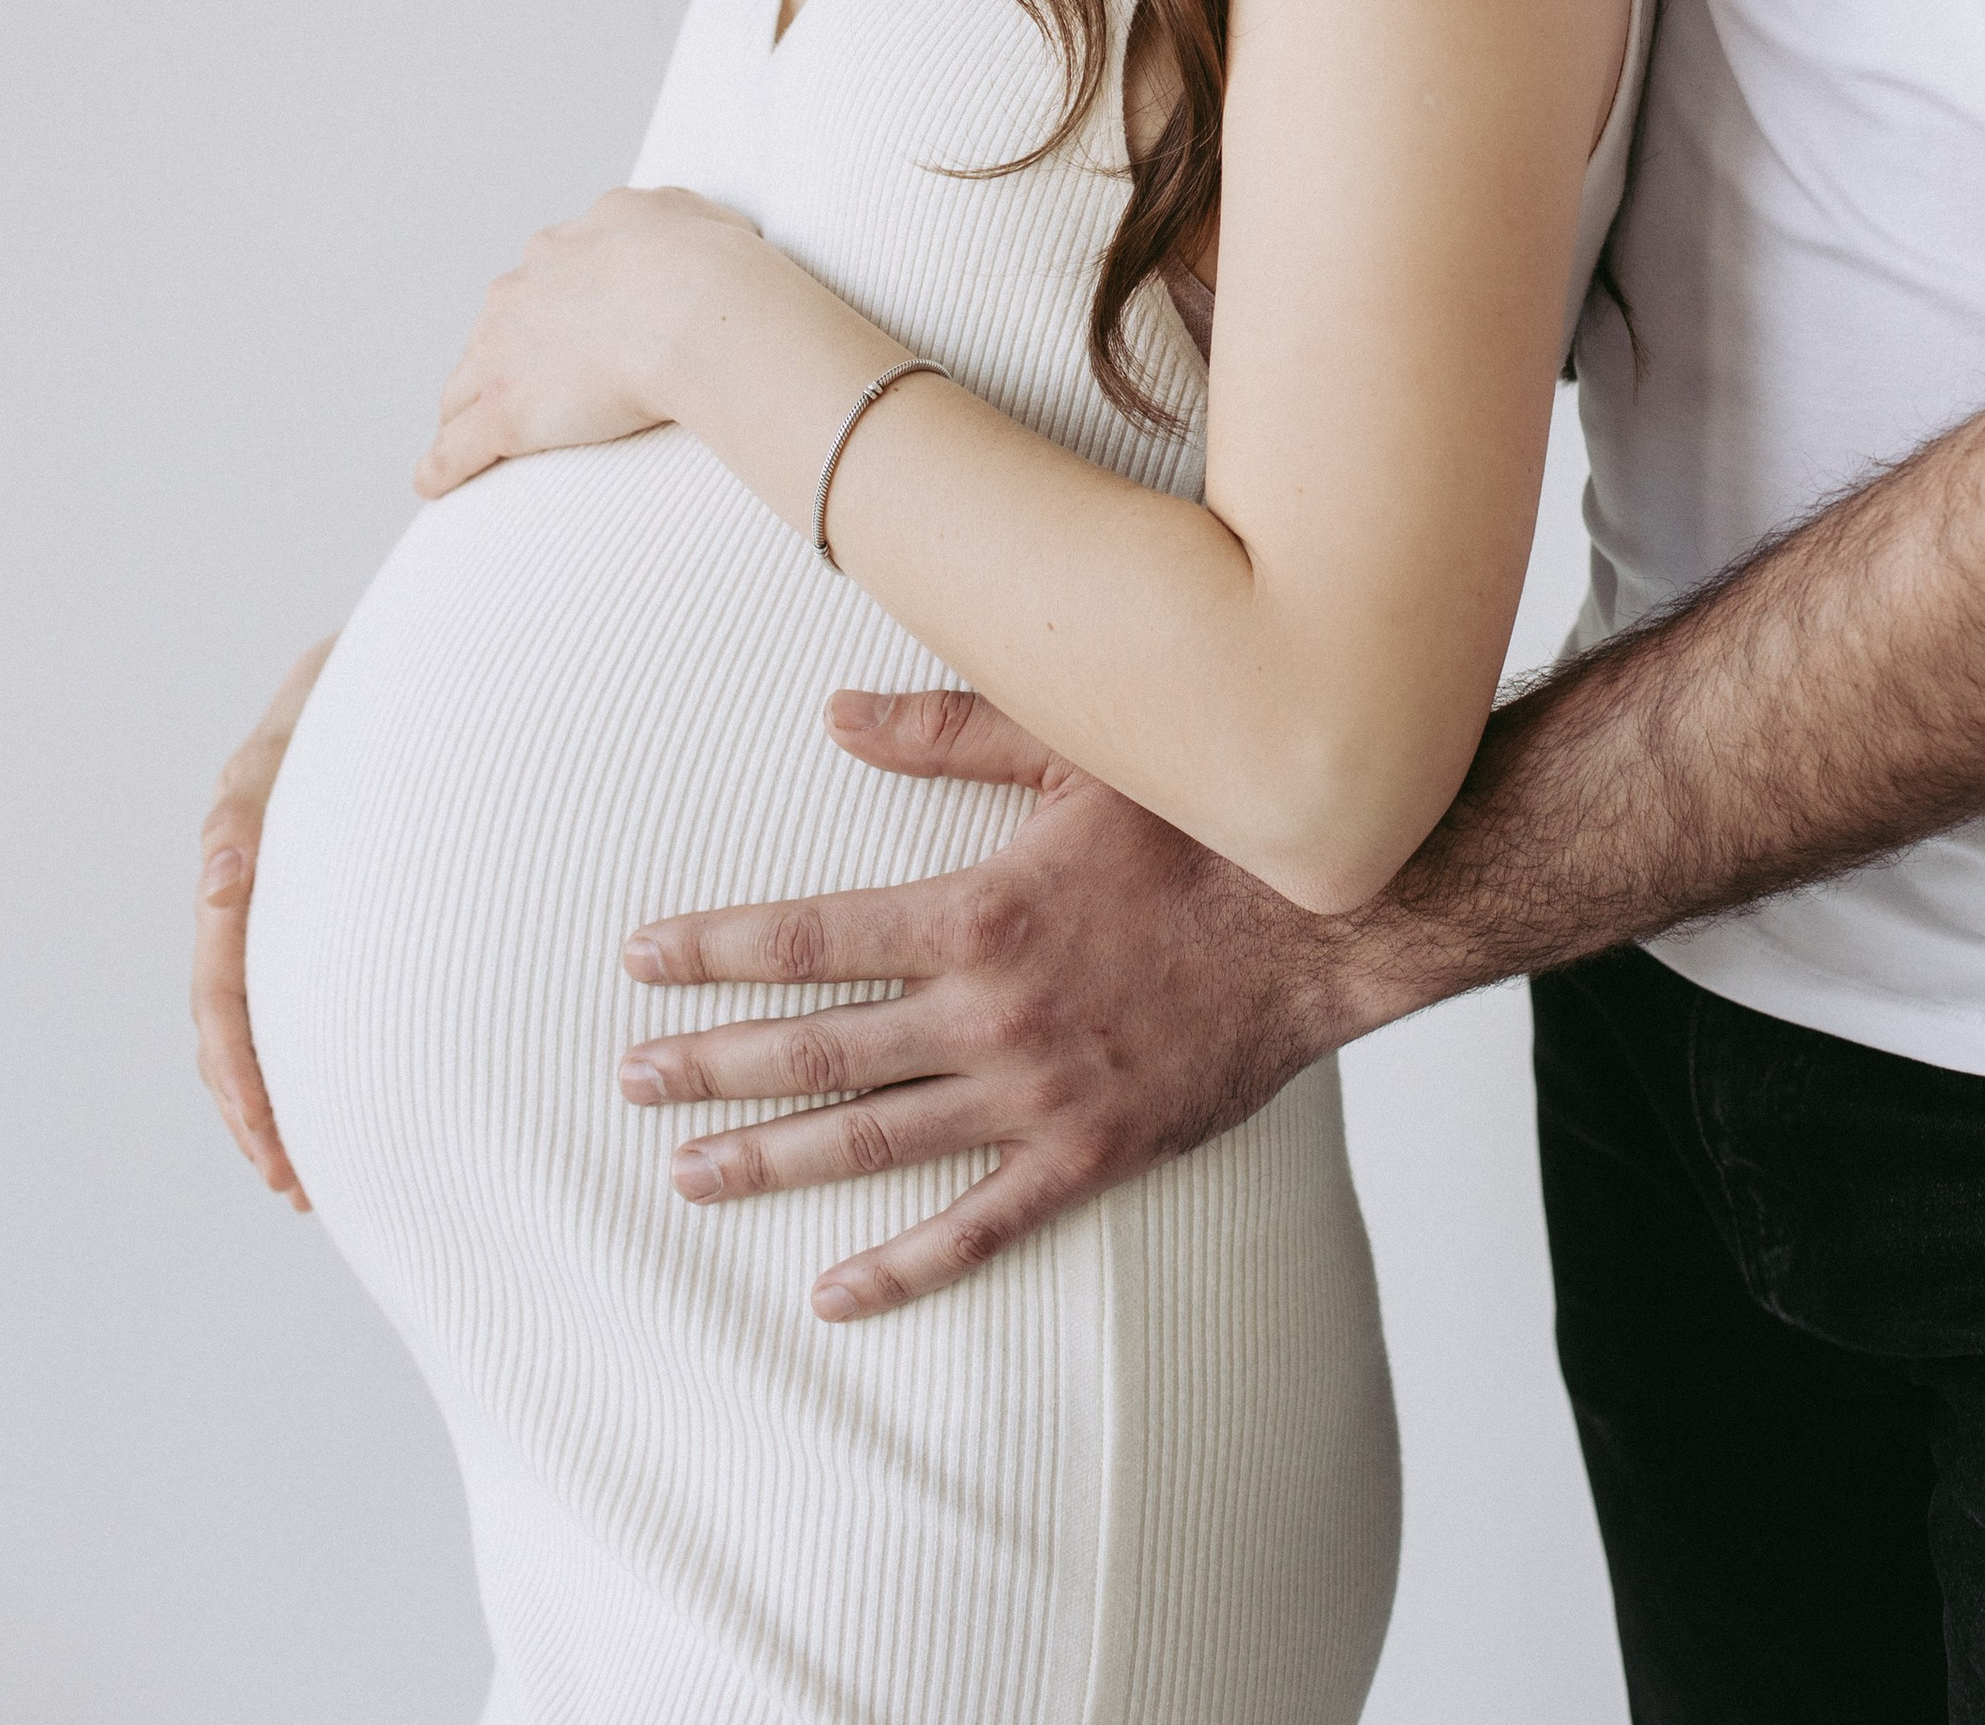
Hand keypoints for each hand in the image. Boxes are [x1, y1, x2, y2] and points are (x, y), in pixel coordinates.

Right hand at [194, 637, 335, 1205]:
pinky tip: (328, 1112)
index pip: (221, 983)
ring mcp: (280, 903)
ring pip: (257, 1023)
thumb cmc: (354, 694)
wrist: (406, 659)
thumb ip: (257, 796)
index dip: (239, 1064)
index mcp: (240, 856)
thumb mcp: (306, 727)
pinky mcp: (317, 910)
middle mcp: (250, 891)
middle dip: (253, 1107)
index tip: (264, 1128)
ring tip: (303, 1178)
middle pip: (230, 1023)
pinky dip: (301, 1061)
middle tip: (289, 1177)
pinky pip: (295, 997)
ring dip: (273, 1103)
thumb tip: (222, 876)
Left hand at [416, 185, 755, 497]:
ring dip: (466, 410)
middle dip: (504, 359)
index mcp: (561, 248)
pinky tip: (435, 482)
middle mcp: (519, 292)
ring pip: (463, 388)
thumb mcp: (687, 214)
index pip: (535, 282)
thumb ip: (665, 219)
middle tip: (533, 389)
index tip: (562, 335)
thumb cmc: (709, 265)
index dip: (545, 312)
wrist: (697, 307)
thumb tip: (672, 233)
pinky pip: (457, 449)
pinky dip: (442, 467)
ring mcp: (502, 354)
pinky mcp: (505, 413)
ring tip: (472, 439)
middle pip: (492, 334)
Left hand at [616, 691, 1366, 1318]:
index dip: (716, 949)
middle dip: (712, 1063)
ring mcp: (1036, 1097)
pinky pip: (979, 1230)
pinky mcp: (1087, 1157)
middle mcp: (992, 1014)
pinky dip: (902, 1269)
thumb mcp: (1076, 754)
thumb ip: (949, 732)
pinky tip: (834, 1293)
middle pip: (818, 1047)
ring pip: (874, 1141)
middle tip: (629, 1079)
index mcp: (979, 911)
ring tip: (688, 1175)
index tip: (639, 960)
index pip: (810, 936)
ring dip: (772, 1159)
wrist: (1332, 926)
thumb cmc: (1203, 827)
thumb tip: (834, 715)